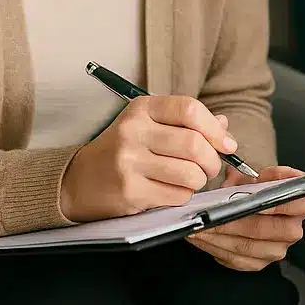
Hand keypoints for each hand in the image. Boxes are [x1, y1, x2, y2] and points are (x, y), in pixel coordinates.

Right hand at [60, 96, 236, 221]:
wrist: (77, 181)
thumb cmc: (123, 149)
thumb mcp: (150, 125)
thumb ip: (187, 123)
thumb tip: (224, 126)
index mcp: (142, 109)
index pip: (189, 109)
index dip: (215, 129)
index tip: (227, 144)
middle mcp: (134, 132)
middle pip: (193, 144)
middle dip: (213, 160)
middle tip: (212, 167)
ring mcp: (129, 163)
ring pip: (189, 173)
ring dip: (200, 180)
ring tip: (192, 179)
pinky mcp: (129, 191)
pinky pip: (176, 195)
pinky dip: (183, 195)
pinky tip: (172, 191)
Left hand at [186, 164, 304, 271]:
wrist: (254, 212)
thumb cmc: (256, 193)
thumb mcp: (255, 177)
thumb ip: (248, 176)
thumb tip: (231, 181)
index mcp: (300, 205)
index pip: (297, 204)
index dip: (274, 202)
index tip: (253, 197)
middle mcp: (292, 231)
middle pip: (265, 228)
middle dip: (235, 221)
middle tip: (213, 216)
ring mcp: (276, 250)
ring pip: (246, 246)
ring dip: (219, 235)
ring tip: (201, 225)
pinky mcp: (258, 263)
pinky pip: (235, 259)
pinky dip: (215, 247)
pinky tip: (203, 237)